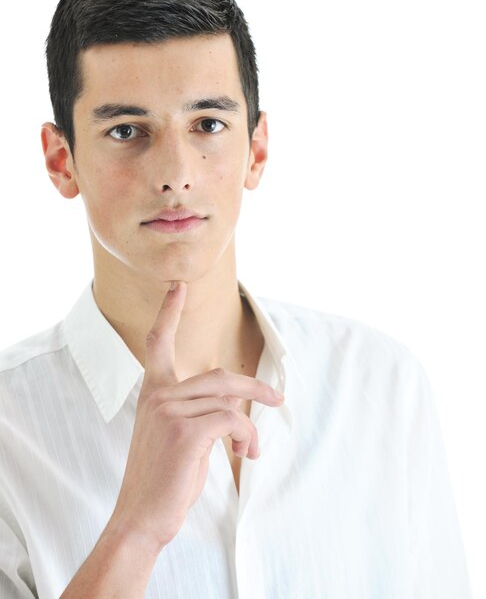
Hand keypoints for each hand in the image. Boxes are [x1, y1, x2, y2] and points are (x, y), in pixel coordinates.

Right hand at [108, 281, 283, 555]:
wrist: (141, 518)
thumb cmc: (163, 478)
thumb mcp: (179, 435)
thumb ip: (200, 409)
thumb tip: (237, 402)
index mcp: (153, 392)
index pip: (158, 343)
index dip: (169, 312)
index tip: (178, 286)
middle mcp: (158, 395)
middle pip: (220, 376)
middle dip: (254, 388)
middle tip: (277, 398)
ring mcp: (168, 410)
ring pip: (230, 400)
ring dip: (250, 426)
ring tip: (250, 449)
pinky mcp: (184, 430)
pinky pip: (233, 421)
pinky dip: (247, 437)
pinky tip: (245, 455)